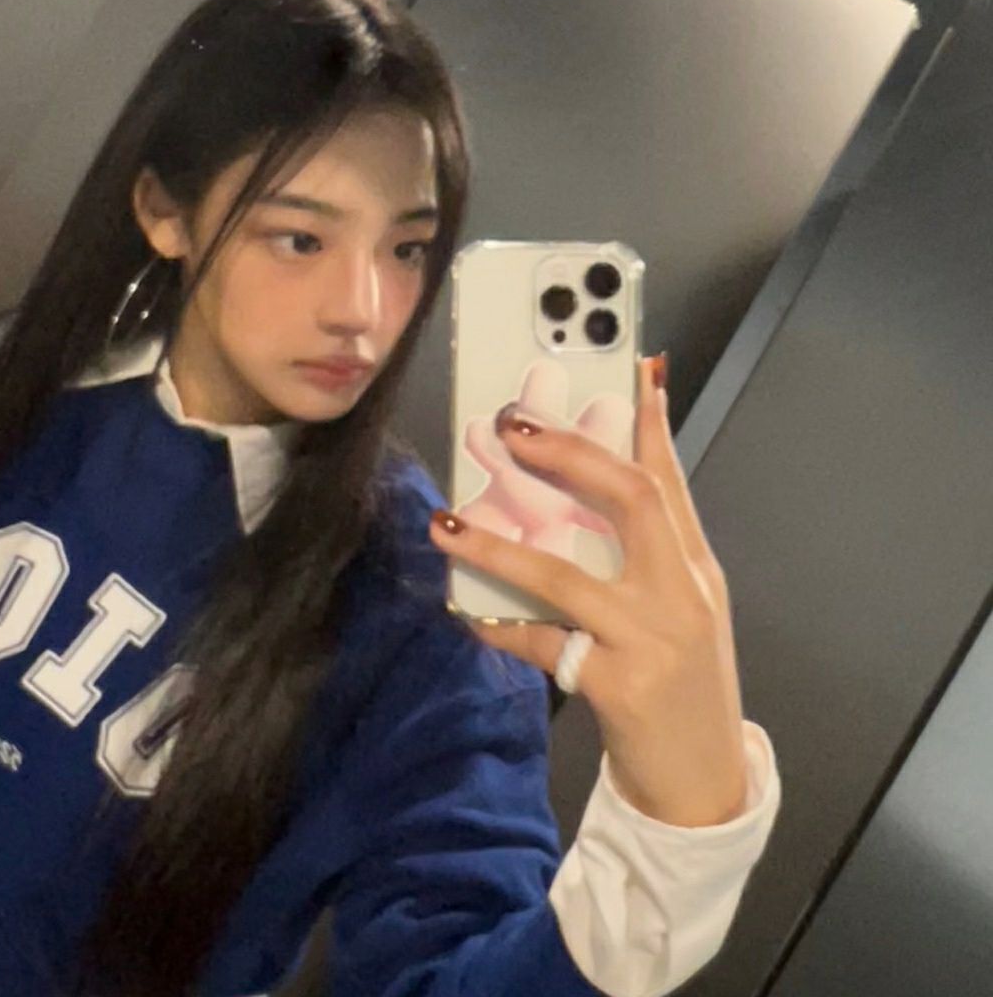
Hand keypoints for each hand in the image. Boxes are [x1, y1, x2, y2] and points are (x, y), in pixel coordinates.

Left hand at [430, 356, 747, 828]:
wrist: (705, 786)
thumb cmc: (685, 687)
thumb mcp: (684, 611)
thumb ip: (649, 554)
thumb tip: (596, 495)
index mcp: (696, 569)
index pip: (671, 480)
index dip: (651, 421)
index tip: (636, 367)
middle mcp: (681, 594)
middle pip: (630, 500)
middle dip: (569, 454)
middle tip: (514, 425)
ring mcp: (652, 639)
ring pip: (565, 575)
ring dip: (498, 545)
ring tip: (449, 523)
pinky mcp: (618, 687)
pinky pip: (541, 646)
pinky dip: (499, 627)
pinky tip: (464, 614)